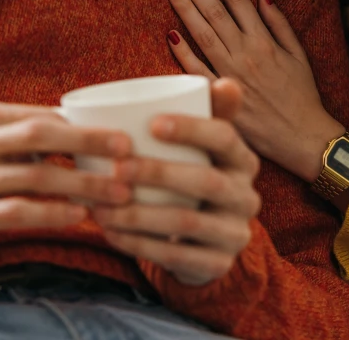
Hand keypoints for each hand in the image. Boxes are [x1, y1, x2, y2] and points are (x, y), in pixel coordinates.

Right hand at [0, 102, 133, 257]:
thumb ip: (20, 131)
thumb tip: (78, 124)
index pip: (41, 115)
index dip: (84, 125)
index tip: (122, 134)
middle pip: (40, 136)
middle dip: (89, 142)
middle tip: (127, 152)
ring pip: (34, 176)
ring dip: (81, 183)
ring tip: (116, 192)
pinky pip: (14, 211)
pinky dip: (50, 212)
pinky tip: (77, 215)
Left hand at [95, 79, 260, 286]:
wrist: (207, 237)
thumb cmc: (195, 172)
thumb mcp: (203, 145)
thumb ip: (207, 111)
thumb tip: (224, 83)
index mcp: (243, 159)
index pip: (225, 137)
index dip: (191, 128)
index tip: (151, 123)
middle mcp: (247, 196)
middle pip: (206, 181)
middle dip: (158, 172)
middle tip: (117, 168)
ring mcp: (235, 233)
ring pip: (187, 222)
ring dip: (140, 214)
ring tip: (102, 206)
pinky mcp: (217, 263)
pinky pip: (177, 257)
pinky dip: (140, 245)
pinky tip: (112, 233)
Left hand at [163, 0, 344, 182]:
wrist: (303, 137)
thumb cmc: (302, 95)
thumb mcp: (298, 54)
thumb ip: (279, 23)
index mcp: (264, 40)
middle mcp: (245, 53)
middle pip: (214, 11)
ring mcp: (230, 74)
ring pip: (203, 35)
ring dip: (185, 9)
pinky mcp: (221, 96)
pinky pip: (197, 71)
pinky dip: (183, 53)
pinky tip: (170, 34)